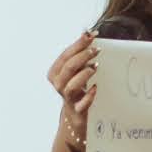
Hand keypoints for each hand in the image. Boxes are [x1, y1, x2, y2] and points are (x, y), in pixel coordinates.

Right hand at [46, 30, 98, 144]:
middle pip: (68, 68)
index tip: (91, 34)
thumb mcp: (76, 72)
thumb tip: (87, 34)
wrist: (74, 118)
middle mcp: (58, 85)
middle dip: (82, 56)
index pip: (65, 56)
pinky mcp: (77, 111)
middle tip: (96, 50)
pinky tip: (95, 88)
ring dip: (84, 74)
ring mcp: (67, 98)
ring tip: (96, 66)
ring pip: (71, 85)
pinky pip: (82, 104)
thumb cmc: (77, 90)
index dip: (78, 44)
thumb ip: (79, 56)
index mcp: (55, 73)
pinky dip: (89, 95)